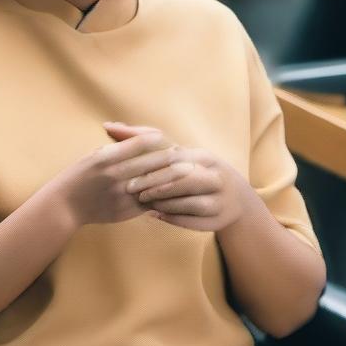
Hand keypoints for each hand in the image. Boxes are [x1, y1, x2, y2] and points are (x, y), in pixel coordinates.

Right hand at [53, 125, 180, 227]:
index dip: (157, 141)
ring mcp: (121, 194)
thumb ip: (116, 148)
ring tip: (187, 172)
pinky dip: (162, 197)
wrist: (65, 205)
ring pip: (154, 184)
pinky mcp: (125, 210)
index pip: (139, 144)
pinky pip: (149, 202)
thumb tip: (141, 140)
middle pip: (151, 163)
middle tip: (187, 154)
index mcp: (107, 157)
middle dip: (171, 158)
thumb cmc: (79, 176)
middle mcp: (115, 174)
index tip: (168, 139)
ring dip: (172, 177)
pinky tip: (175, 194)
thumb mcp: (93, 156)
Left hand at [119, 132, 250, 232]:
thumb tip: (110, 126)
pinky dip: (174, 218)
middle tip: (131, 190)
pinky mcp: (219, 219)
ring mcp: (220, 199)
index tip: (127, 170)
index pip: (175, 158)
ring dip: (164, 202)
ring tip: (143, 202)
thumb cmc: (193, 168)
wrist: (235, 198)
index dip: (150, 165)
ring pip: (190, 202)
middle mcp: (215, 176)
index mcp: (204, 157)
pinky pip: (195, 220)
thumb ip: (144, 138)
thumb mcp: (177, 152)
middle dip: (156, 185)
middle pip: (184, 179)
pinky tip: (156, 215)